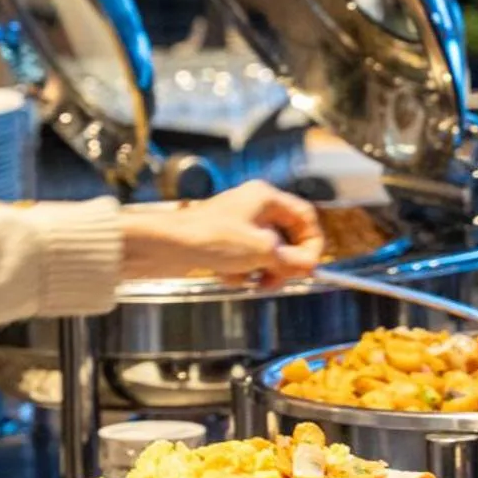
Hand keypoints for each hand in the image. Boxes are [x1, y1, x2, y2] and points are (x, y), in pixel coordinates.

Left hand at [121, 181, 323, 285]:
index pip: (305, 218)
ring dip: (261, 270)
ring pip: (266, 253)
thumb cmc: (208, 237)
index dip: (312, 244)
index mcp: (265, 198)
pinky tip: (227, 275)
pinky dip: (240, 272)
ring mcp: (236, 225)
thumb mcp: (261, 251)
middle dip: (284, 263)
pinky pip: (245, 261)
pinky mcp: (222, 243)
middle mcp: (253, 207)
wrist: (165, 246)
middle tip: (279, 279)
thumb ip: (292, 260)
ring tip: (250, 279)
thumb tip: (310, 266)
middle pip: (286, 238)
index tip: (309, 267)